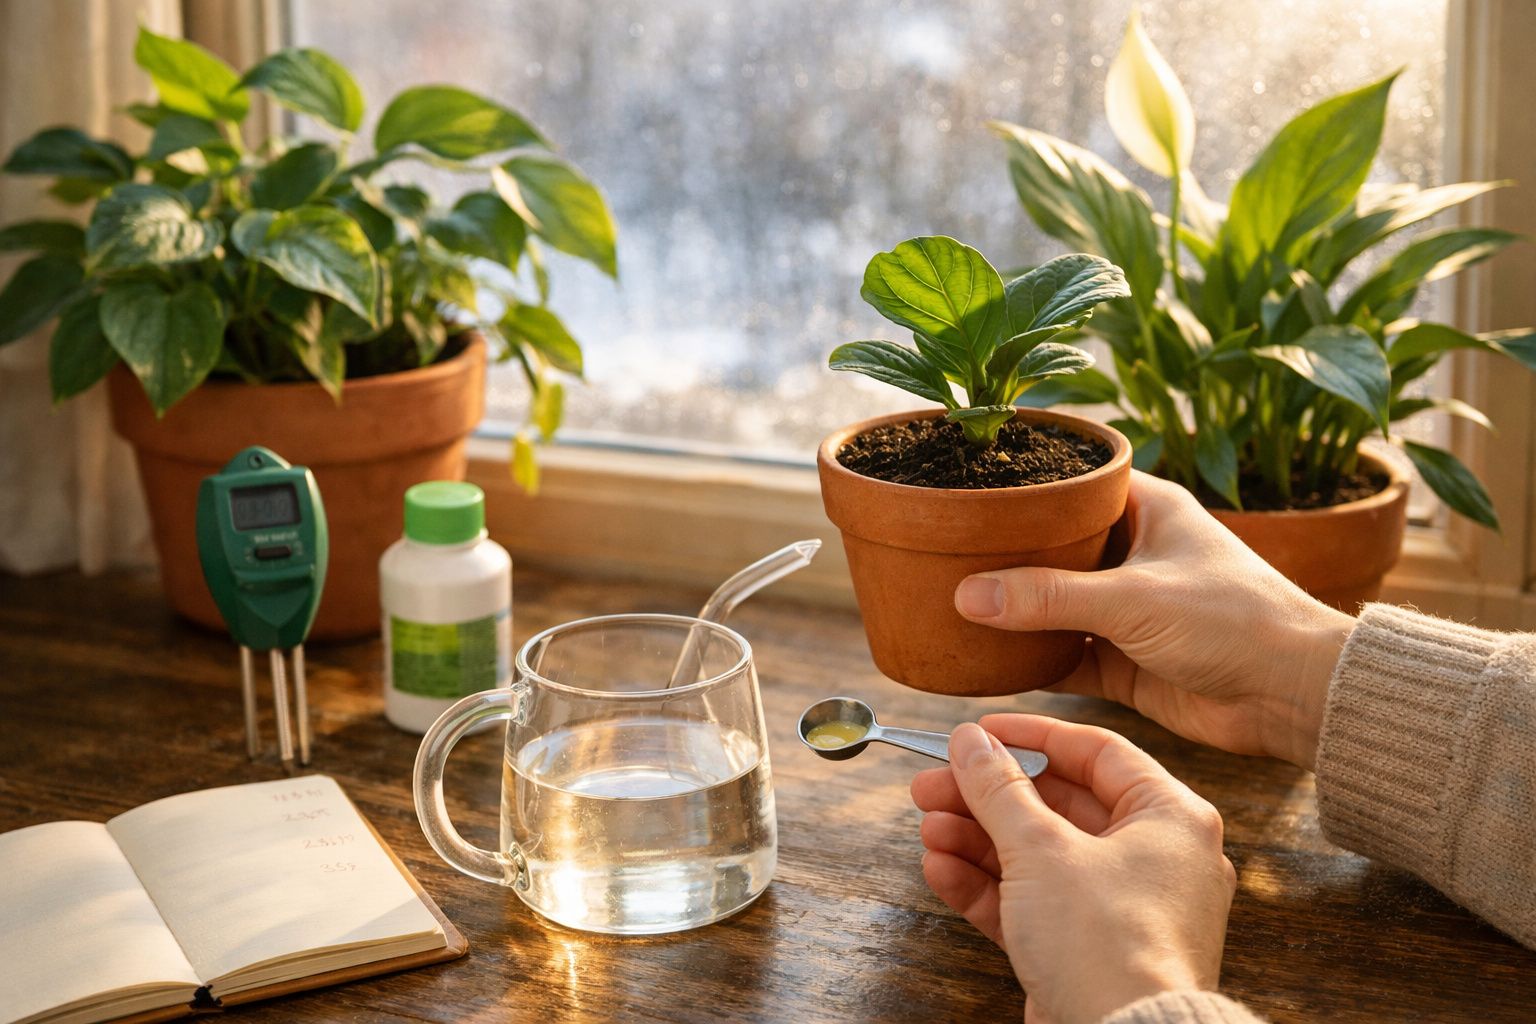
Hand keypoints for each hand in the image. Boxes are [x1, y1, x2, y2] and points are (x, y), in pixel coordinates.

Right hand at [913, 716, 1235, 1023]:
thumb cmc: (1109, 947)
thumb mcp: (1042, 849)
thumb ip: (999, 788)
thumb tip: (970, 740)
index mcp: (1170, 818)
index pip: (1096, 751)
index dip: (1031, 735)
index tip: (979, 731)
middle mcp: (1153, 858)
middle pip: (1057, 804)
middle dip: (986, 796)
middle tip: (932, 784)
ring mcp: (1121, 908)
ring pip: (1038, 855)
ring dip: (977, 839)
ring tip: (929, 829)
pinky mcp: (1089, 950)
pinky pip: (1034, 902)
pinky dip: (988, 885)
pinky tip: (941, 869)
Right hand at [953, 470, 1354, 768]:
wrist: (1293, 697)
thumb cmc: (1236, 621)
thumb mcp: (1132, 598)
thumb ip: (1048, 597)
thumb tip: (967, 595)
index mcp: (1148, 509)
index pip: (1075, 482)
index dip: (1027, 485)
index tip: (972, 489)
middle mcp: (1134, 553)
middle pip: (1054, 546)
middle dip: (1006, 555)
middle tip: (946, 551)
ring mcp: (1127, 610)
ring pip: (1053, 604)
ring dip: (1013, 611)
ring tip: (949, 602)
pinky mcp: (1124, 662)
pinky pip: (1063, 656)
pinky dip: (1029, 660)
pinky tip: (985, 660)